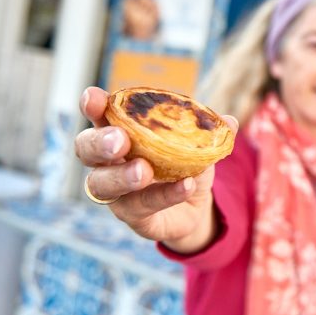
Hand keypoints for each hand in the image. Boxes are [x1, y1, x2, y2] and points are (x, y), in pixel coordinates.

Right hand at [74, 86, 238, 252]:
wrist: (194, 206)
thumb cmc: (183, 164)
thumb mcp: (198, 143)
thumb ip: (208, 130)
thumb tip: (230, 121)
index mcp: (120, 132)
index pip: (99, 116)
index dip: (93, 107)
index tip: (94, 98)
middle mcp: (108, 162)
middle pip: (85, 150)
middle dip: (99, 143)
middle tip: (119, 141)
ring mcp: (116, 192)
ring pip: (102, 185)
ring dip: (123, 176)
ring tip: (145, 171)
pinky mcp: (132, 216)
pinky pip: (140, 207)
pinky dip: (164, 195)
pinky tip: (185, 186)